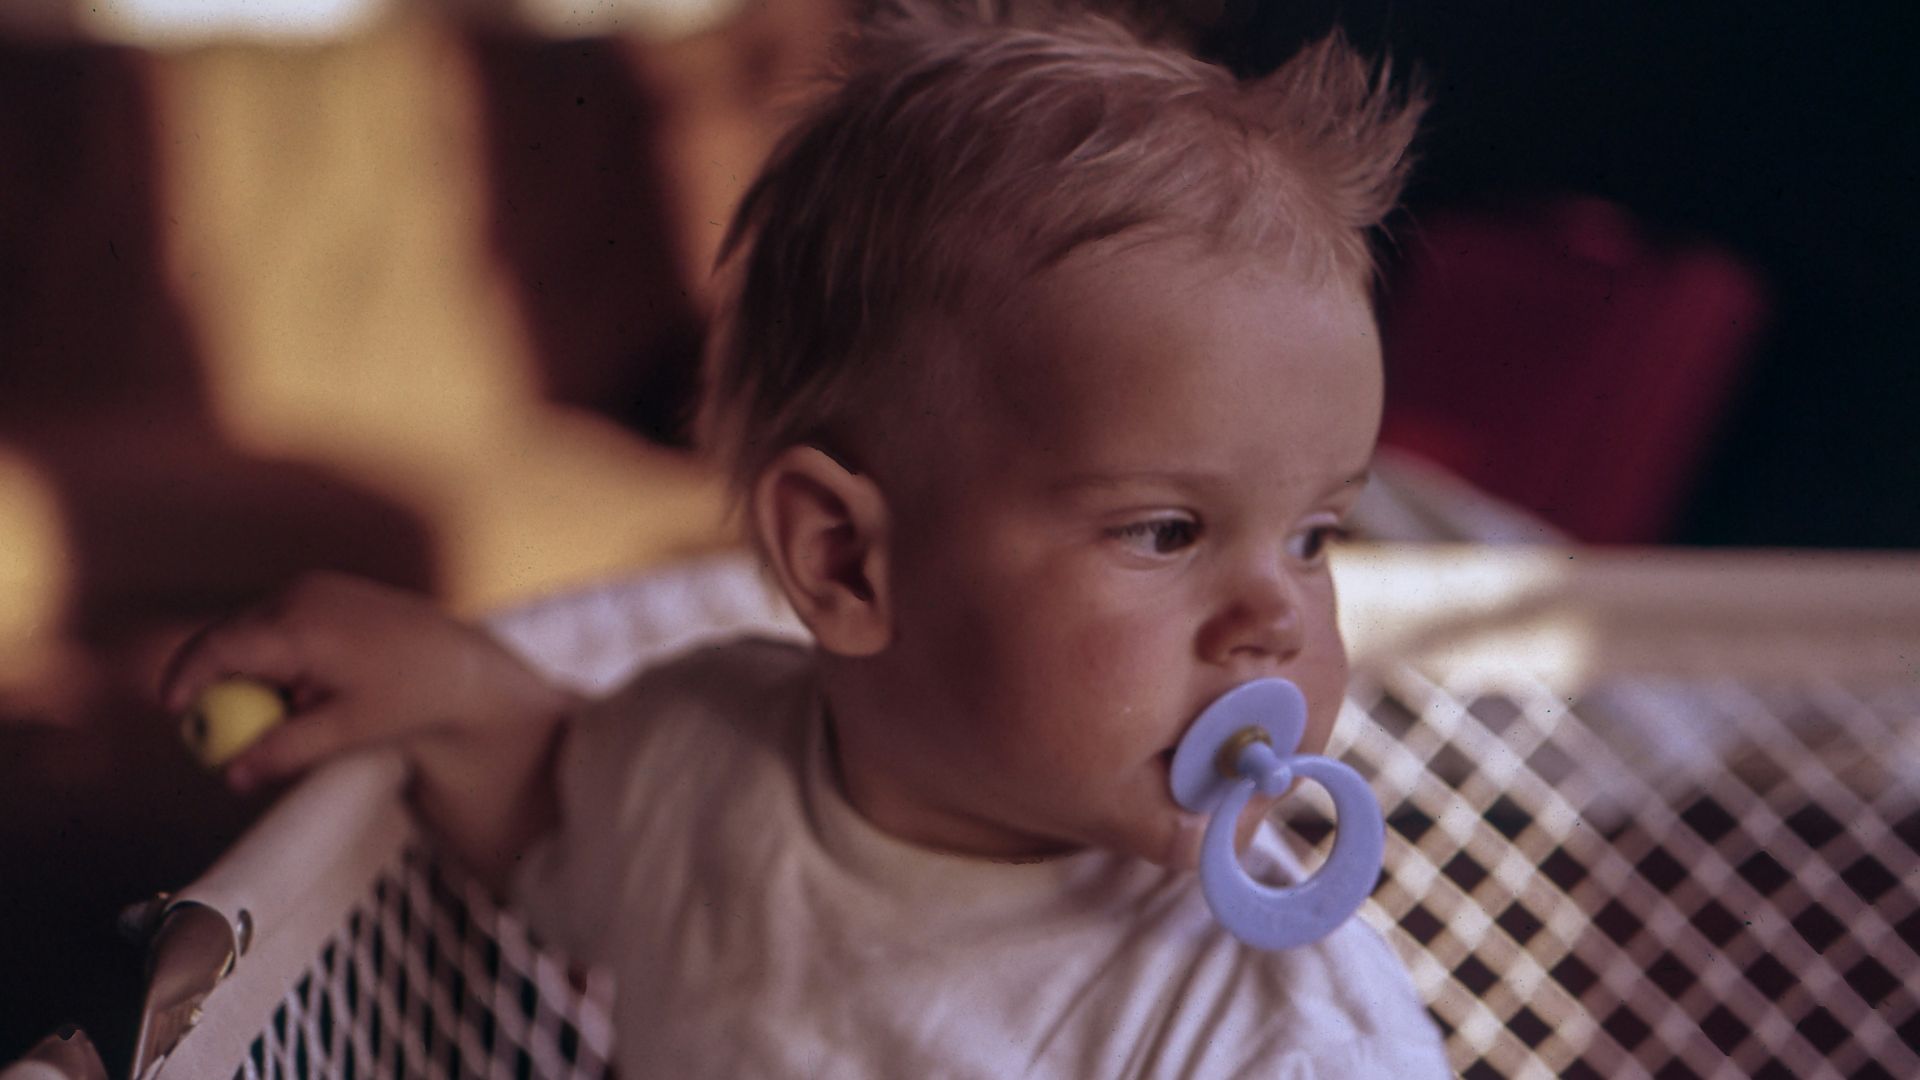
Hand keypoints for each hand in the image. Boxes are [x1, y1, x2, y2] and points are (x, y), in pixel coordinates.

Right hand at [159, 571, 571, 793]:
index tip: (173, 712)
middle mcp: (301, 594)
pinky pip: (277, 623)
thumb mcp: (347, 728)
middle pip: (229, 635)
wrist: (462, 660)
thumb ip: (285, 750)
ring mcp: (313, 585)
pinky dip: (277, 656)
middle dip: (214, 680)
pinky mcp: (324, 588)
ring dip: (252, 670)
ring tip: (297, 707)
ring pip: (252, 630)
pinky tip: (315, 685)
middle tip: (214, 725)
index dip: (188, 677)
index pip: (220, 646)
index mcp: (302, 625)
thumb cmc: (409, 694)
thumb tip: (232, 776)